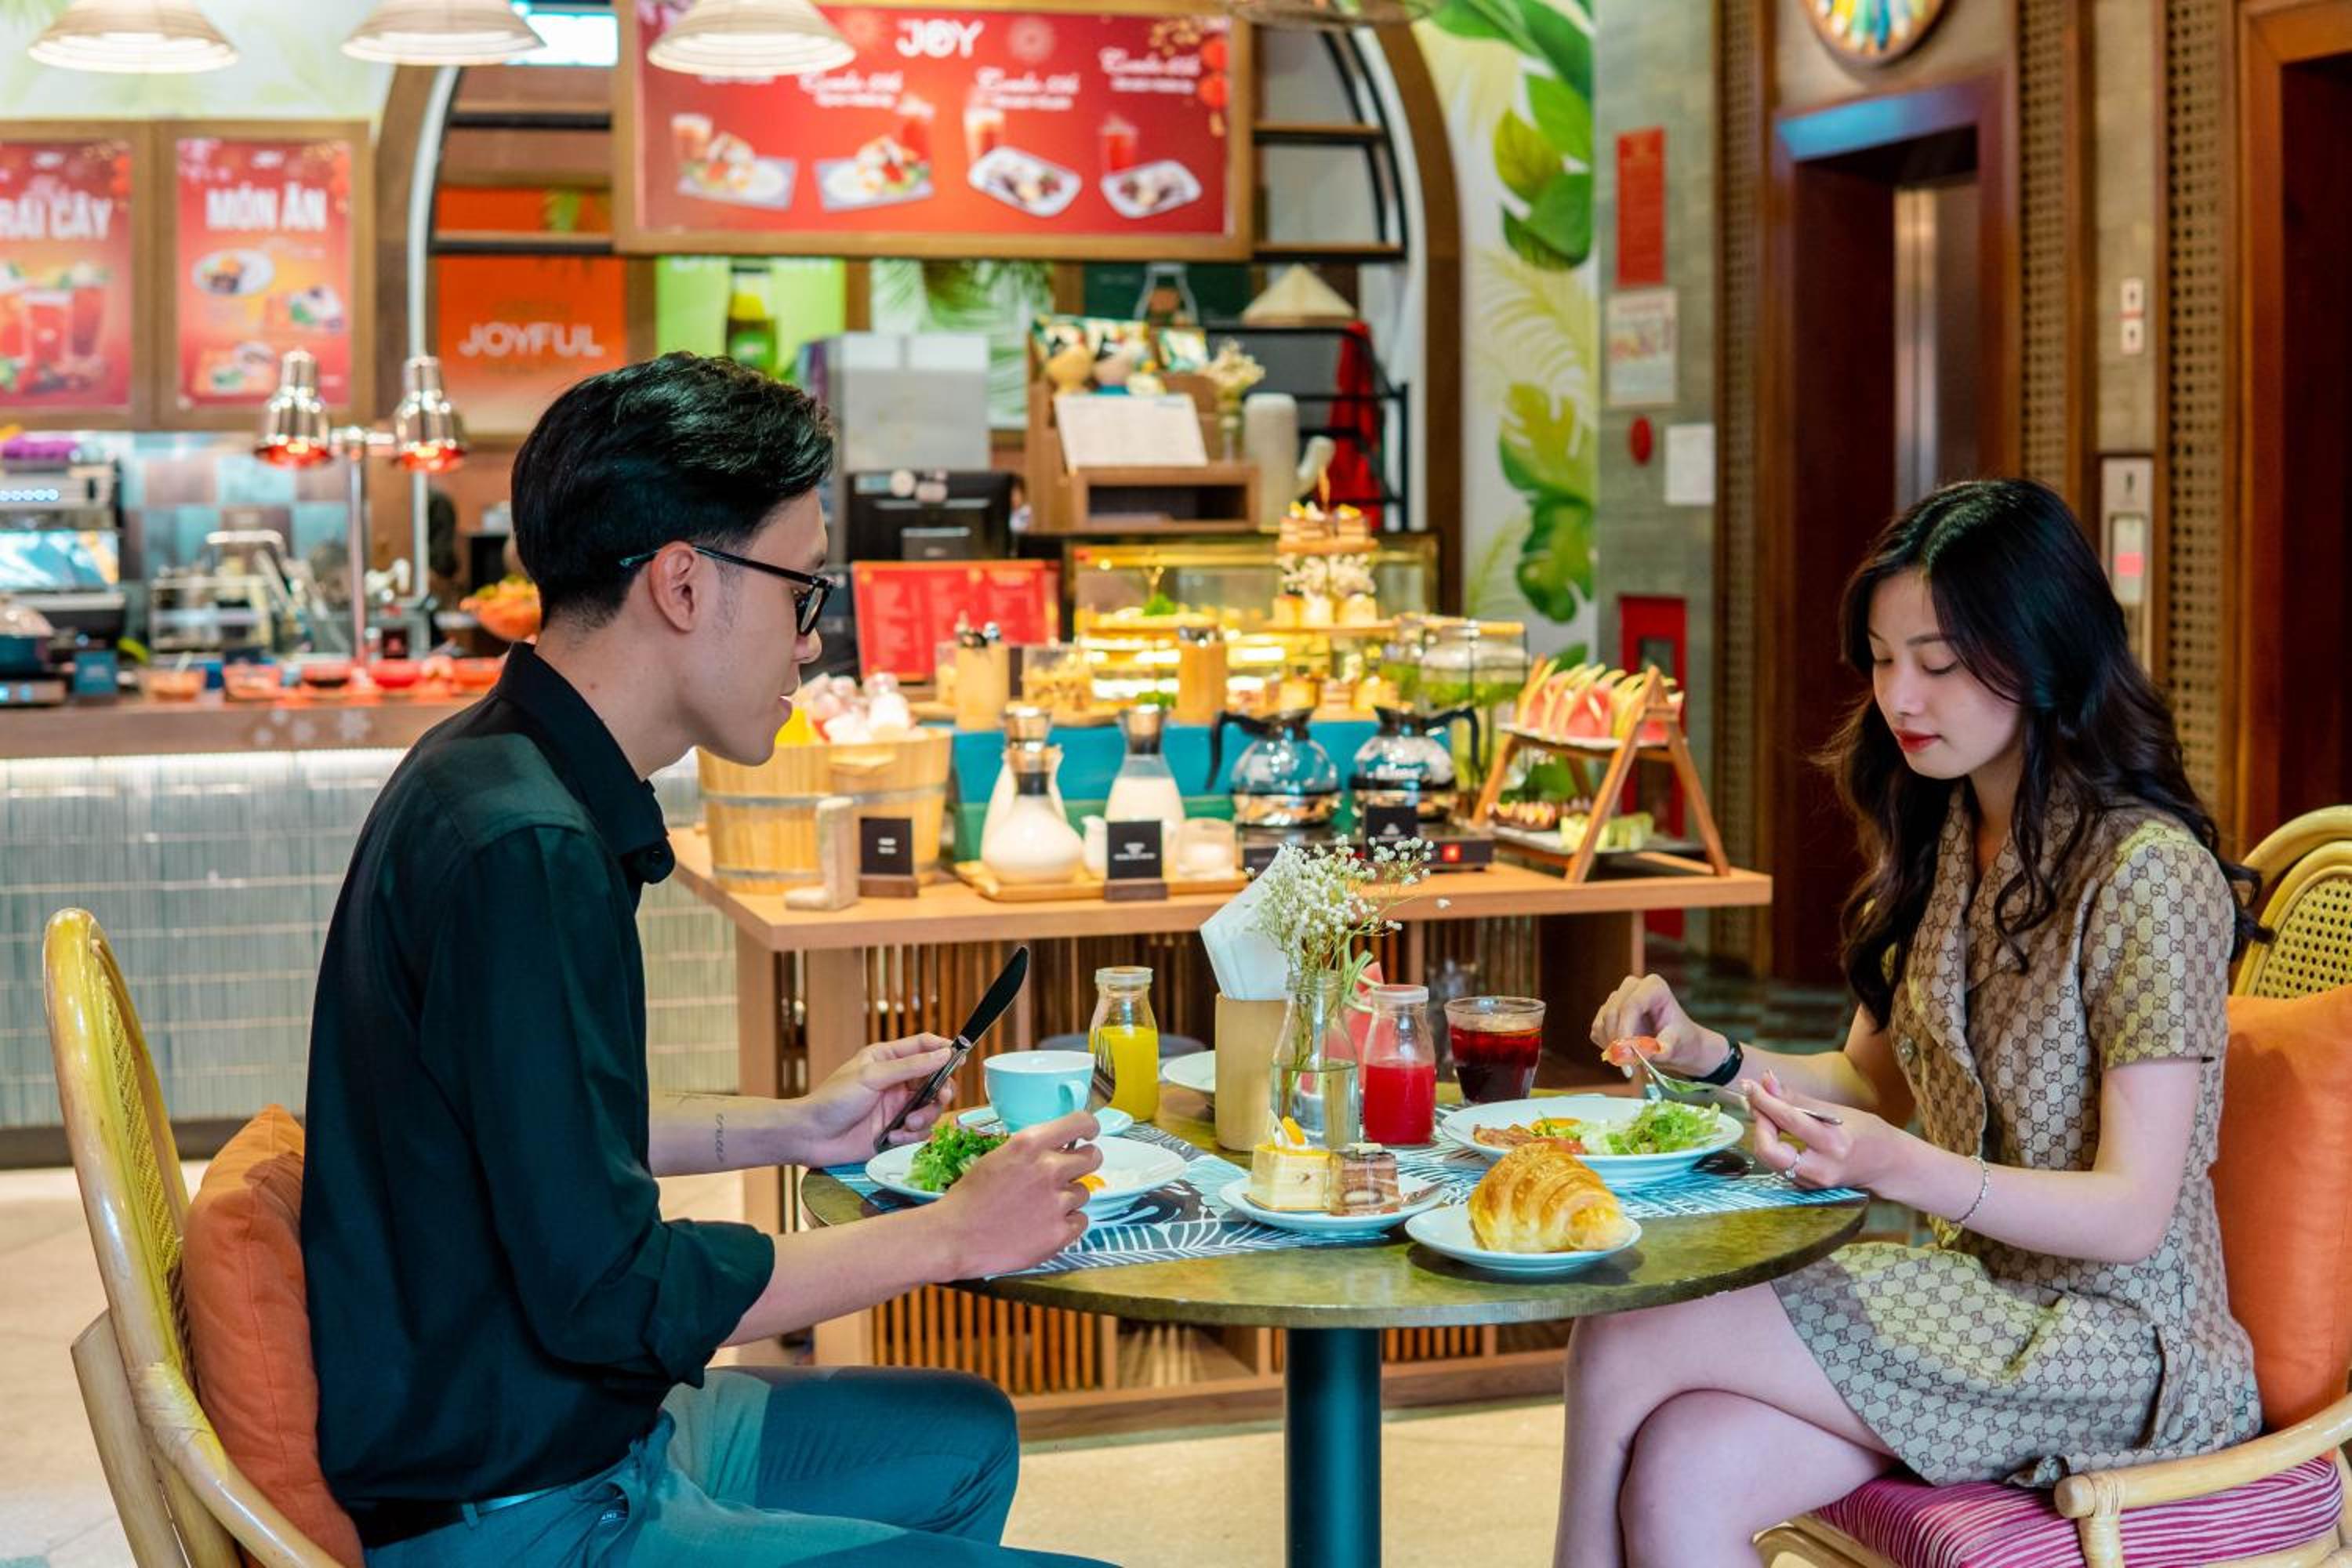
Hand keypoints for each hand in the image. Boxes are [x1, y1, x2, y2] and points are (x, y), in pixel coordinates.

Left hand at [792, 1034, 960, 1167]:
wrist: (811, 1137)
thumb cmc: (833, 1100)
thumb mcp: (872, 1076)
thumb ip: (910, 1066)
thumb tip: (944, 1053)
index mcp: (887, 1059)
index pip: (924, 1046)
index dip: (944, 1049)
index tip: (960, 1056)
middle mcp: (896, 1081)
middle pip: (936, 1080)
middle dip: (941, 1091)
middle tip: (939, 1098)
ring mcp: (897, 1107)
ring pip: (932, 1108)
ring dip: (925, 1117)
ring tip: (906, 1124)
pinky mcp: (895, 1131)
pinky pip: (920, 1132)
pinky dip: (911, 1136)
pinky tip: (893, 1137)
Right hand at [931, 1111, 1103, 1276]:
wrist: (954, 1238)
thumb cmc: (970, 1197)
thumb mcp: (998, 1158)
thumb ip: (1031, 1151)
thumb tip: (1058, 1148)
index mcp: (1030, 1144)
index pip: (1081, 1123)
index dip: (1089, 1128)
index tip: (1088, 1135)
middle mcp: (1049, 1169)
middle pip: (1093, 1158)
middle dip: (1083, 1163)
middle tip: (1066, 1175)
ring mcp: (1057, 1203)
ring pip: (1084, 1192)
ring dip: (1069, 1198)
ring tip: (1041, 1208)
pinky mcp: (1060, 1234)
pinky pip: (1081, 1221)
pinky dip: (1067, 1224)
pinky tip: (1044, 1227)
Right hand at [1589, 973, 1724, 1079]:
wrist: (1676, 1044)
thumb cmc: (1681, 1040)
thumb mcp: (1678, 1046)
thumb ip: (1661, 1050)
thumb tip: (1638, 1052)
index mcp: (1654, 986)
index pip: (1631, 1005)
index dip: (1626, 1031)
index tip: (1627, 1057)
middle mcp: (1632, 987)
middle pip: (1613, 1013)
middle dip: (1618, 1043)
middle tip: (1629, 1066)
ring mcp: (1616, 998)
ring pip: (1602, 1024)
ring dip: (1613, 1047)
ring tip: (1633, 1062)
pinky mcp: (1605, 1013)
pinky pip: (1597, 1032)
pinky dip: (1608, 1047)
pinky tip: (1625, 1054)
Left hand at [1746, 1071, 1906, 1192]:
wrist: (1888, 1166)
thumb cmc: (1866, 1133)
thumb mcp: (1836, 1111)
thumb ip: (1796, 1099)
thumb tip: (1766, 1080)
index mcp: (1834, 1143)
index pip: (1788, 1120)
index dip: (1764, 1100)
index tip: (1749, 1084)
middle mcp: (1822, 1168)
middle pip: (1769, 1149)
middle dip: (1758, 1123)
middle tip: (1758, 1102)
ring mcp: (1813, 1182)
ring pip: (1770, 1159)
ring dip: (1762, 1133)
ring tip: (1767, 1112)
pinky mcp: (1807, 1188)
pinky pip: (1779, 1166)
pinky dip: (1772, 1145)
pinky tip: (1777, 1130)